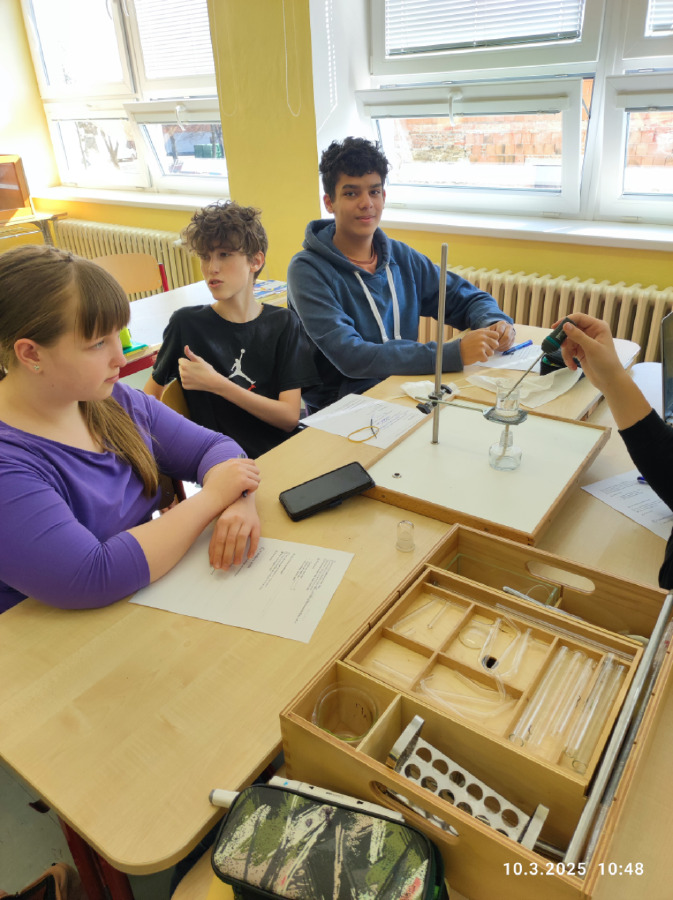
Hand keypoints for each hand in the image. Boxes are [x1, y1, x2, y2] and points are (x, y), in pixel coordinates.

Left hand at [178, 345, 219, 392]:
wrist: (212, 382)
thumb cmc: (207, 370)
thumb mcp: (199, 360)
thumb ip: (190, 354)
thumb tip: (186, 347)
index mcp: (184, 365)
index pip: (181, 360)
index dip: (188, 361)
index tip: (194, 364)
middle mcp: (182, 373)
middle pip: (181, 367)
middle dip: (186, 367)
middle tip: (196, 370)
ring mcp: (183, 380)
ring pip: (182, 374)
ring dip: (187, 374)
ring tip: (196, 375)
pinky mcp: (185, 386)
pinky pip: (184, 381)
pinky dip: (188, 381)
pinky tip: (195, 380)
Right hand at [201, 457, 260, 511]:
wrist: (209, 498)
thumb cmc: (213, 489)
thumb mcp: (220, 472)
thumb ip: (230, 469)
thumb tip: (242, 469)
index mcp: (232, 462)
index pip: (251, 462)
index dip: (252, 472)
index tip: (248, 479)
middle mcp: (237, 465)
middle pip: (256, 470)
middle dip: (253, 479)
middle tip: (247, 487)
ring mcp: (240, 472)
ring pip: (257, 478)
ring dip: (252, 485)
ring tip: (244, 491)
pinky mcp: (243, 481)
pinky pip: (256, 485)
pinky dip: (252, 491)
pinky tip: (244, 493)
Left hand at [209, 494, 260, 569]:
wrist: (243, 499)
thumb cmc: (230, 513)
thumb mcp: (221, 522)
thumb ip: (216, 537)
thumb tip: (213, 556)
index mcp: (223, 521)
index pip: (219, 540)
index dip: (217, 554)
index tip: (216, 565)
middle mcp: (235, 520)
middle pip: (230, 541)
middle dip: (227, 556)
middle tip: (225, 567)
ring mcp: (246, 522)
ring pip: (242, 539)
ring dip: (238, 553)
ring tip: (236, 564)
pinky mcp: (256, 524)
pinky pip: (255, 537)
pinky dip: (252, 547)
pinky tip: (249, 556)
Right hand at [459, 328, 499, 364]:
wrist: (457, 352)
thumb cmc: (465, 344)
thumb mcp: (473, 334)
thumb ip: (482, 332)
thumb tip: (490, 330)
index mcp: (482, 332)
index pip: (496, 335)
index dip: (494, 340)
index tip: (489, 343)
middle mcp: (483, 338)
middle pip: (496, 344)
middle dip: (491, 348)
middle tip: (484, 350)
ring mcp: (482, 346)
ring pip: (491, 353)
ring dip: (486, 355)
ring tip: (478, 353)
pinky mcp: (480, 353)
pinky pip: (486, 358)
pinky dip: (482, 359)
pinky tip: (476, 357)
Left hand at [488, 321, 515, 350]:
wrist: (499, 330)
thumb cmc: (492, 330)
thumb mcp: (489, 329)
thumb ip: (487, 332)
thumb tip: (485, 338)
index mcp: (502, 324)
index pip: (500, 332)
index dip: (495, 338)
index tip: (491, 342)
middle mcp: (509, 327)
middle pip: (506, 337)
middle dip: (499, 343)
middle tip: (494, 346)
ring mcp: (512, 333)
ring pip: (508, 342)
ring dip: (501, 346)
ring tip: (496, 348)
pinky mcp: (513, 339)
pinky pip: (509, 346)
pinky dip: (503, 348)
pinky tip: (499, 348)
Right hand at [558, 313, 650, 429]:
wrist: (609, 380)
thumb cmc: (605, 362)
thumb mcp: (591, 348)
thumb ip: (578, 335)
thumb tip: (565, 325)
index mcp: (597, 327)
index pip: (579, 318)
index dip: (566, 321)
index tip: (555, 327)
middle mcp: (591, 332)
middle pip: (571, 329)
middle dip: (564, 339)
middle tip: (555, 345)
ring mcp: (585, 342)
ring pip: (568, 342)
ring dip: (567, 352)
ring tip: (570, 362)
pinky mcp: (581, 351)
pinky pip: (569, 351)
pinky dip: (569, 358)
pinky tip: (573, 367)